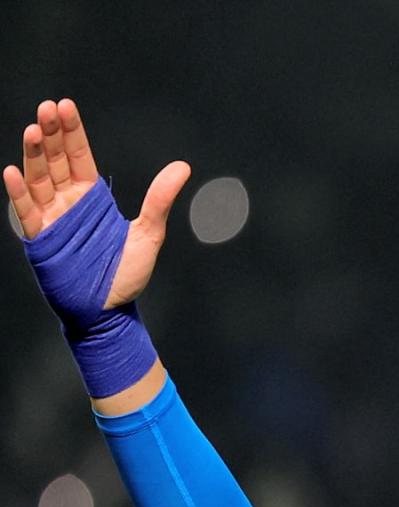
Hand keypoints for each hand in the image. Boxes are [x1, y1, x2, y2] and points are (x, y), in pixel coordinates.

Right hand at [3, 99, 189, 307]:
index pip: (78, 155)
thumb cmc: (126, 273)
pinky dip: (20, 193)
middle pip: (56, 160)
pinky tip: (14, 171)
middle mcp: (68, 202)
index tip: (65, 105)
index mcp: (91, 197)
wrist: (110, 310)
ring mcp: (52, 218)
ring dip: (33, 155)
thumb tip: (182, 168)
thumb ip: (159, 200)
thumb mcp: (149, 234)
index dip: (71, 131)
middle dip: (50, 134)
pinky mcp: (41, 239)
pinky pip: (27, 212)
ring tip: (32, 129)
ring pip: (39, 179)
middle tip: (47, 107)